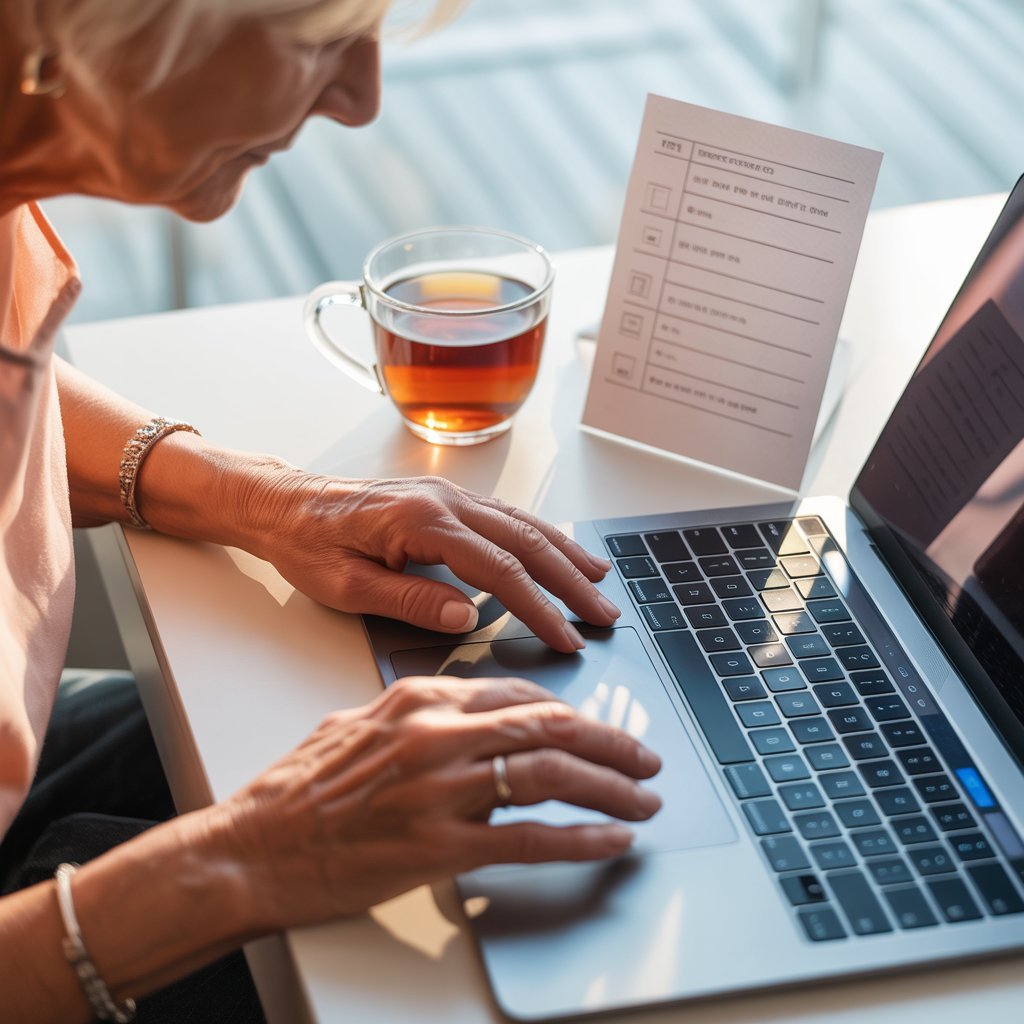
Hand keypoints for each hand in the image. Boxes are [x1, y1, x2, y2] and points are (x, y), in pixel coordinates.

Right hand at [219, 676, 661, 930]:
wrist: (250, 848)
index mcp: (420, 700)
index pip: (518, 692)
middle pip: (548, 727)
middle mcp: (439, 734)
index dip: (570, 710)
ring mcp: (442, 790)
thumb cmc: (298, 789)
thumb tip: (464, 715)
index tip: (595, 725)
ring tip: (643, 798)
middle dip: (609, 742)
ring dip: (610, 787)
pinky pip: (530, 839)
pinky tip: (611, 840)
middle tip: (643, 757)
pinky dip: (581, 839)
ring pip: (551, 775)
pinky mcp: (440, 848)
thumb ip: (416, 713)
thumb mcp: (356, 723)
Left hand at [246, 470, 620, 651]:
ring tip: (601, 582)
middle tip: (605, 615)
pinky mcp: (447, 501)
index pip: (499, 571)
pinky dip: (541, 535)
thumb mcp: (346, 587)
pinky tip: (560, 549)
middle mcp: (445, 503)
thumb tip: (468, 617)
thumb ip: (409, 600)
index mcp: (422, 524)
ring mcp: (449, 497)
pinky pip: (507, 516)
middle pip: (526, 542)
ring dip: (565, 554)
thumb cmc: (308, 546)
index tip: (569, 636)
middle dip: (571, 581)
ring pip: (523, 524)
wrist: (286, 506)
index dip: (540, 607)